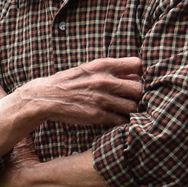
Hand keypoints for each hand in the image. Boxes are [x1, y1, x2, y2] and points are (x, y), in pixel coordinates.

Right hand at [15, 57, 143, 126]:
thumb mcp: (88, 69)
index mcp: (103, 66)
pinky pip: (121, 120)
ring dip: (133, 110)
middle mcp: (104, 81)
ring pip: (133, 107)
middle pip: (140, 88)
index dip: (143, 73)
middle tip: (136, 99)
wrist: (44, 98)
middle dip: (140, 95)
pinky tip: (118, 119)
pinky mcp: (97, 116)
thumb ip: (110, 70)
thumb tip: (135, 75)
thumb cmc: (68, 82)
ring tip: (128, 110)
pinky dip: (123, 121)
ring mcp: (101, 99)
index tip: (140, 80)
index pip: (137, 64)